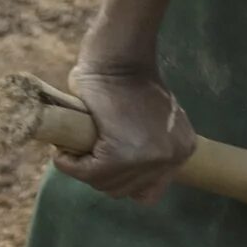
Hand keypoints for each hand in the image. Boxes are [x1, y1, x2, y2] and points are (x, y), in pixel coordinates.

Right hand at [53, 61, 195, 201]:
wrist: (120, 57)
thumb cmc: (129, 80)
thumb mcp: (154, 118)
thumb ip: (149, 143)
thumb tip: (131, 176)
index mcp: (183, 150)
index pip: (149, 190)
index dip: (122, 179)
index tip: (103, 162)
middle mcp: (173, 158)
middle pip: (126, 190)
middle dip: (100, 175)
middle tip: (84, 153)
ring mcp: (150, 159)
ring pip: (106, 184)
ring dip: (84, 170)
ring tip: (75, 149)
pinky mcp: (121, 155)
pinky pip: (88, 173)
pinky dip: (69, 165)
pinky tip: (63, 152)